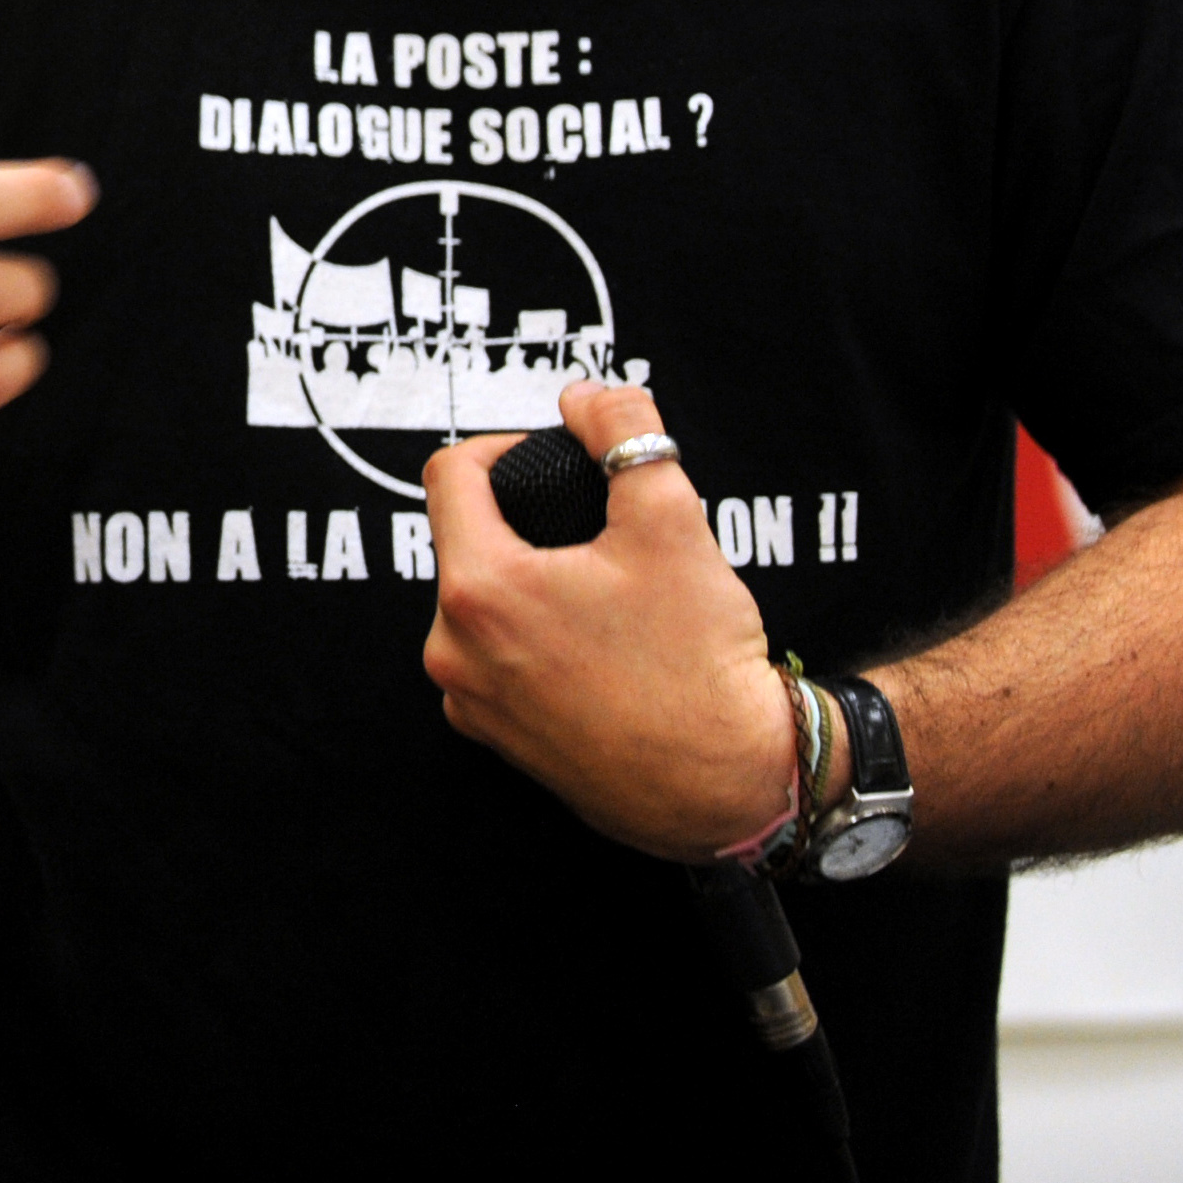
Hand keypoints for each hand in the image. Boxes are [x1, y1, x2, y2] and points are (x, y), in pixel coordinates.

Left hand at [421, 380, 800, 858]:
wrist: (732, 785)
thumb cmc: (699, 663)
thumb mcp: (670, 519)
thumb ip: (625, 433)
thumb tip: (587, 397)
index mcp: (478, 590)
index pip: (450, 475)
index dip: (503, 447)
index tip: (554, 457)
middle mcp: (453, 652)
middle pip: (468, 541)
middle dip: (526, 522)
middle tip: (599, 534)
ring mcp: (470, 704)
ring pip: (485, 602)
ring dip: (533, 581)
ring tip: (606, 594)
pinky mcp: (496, 741)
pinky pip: (498, 659)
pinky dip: (537, 638)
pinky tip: (598, 647)